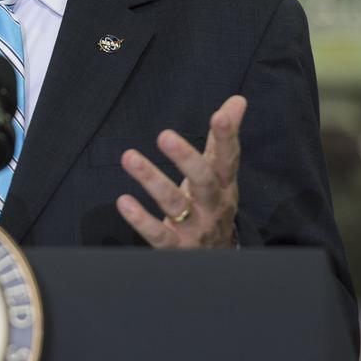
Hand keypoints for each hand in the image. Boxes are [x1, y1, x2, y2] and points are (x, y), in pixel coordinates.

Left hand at [115, 95, 244, 247]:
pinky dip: (141, 220)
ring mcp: (196, 229)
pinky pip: (159, 236)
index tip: (220, 115)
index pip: (228, 158)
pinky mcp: (176, 248)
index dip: (227, 137)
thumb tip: (237, 100)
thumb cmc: (211, 204)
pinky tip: (123, 201)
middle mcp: (213, 206)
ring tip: (129, 157)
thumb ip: (222, 140)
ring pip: (175, 205)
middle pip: (204, 182)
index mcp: (225, 185)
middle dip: (186, 159)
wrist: (215, 259)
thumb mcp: (219, 175)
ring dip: (152, 181)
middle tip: (165, 135)